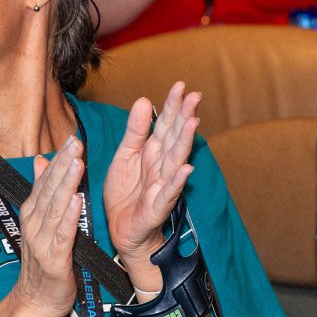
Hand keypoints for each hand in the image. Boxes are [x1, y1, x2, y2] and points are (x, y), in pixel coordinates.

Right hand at [8, 135, 83, 316]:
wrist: (35, 302)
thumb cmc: (42, 263)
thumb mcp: (40, 223)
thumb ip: (42, 192)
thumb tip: (41, 161)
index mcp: (32, 213)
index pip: (45, 181)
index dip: (59, 160)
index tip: (71, 139)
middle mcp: (34, 223)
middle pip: (50, 189)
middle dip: (63, 165)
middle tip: (76, 143)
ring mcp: (42, 241)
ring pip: (56, 208)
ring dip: (66, 184)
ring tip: (77, 163)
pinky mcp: (54, 259)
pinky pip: (63, 234)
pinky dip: (70, 217)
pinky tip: (78, 201)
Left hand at [103, 82, 200, 268]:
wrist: (121, 230)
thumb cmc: (126, 194)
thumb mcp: (124, 156)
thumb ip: (134, 131)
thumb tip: (143, 100)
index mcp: (152, 152)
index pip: (165, 125)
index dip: (172, 106)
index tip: (181, 86)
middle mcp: (161, 166)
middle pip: (174, 138)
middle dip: (184, 117)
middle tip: (194, 96)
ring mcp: (162, 186)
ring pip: (175, 161)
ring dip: (184, 143)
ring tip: (193, 124)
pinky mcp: (157, 207)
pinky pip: (168, 193)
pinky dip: (177, 181)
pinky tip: (186, 169)